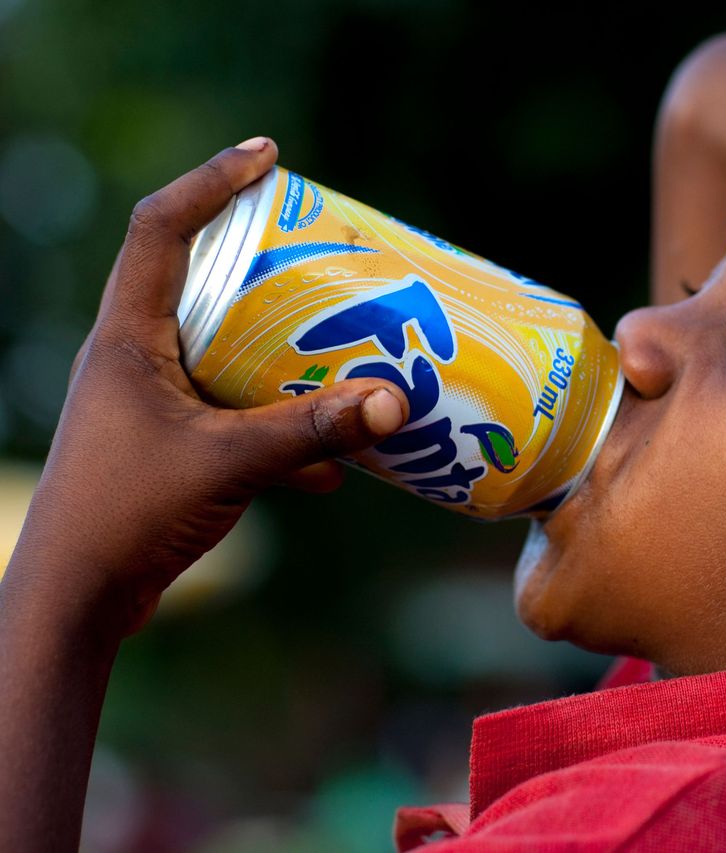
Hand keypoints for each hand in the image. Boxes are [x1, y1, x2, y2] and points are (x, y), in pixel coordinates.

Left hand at [7, 138, 408, 637]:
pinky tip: (334, 465)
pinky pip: (235, 411)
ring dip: (281, 347)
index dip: (211, 181)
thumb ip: (311, 432)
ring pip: (224, 349)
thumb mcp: (227, 463)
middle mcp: (133, 356)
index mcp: (126, 336)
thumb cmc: (127, 515)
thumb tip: (396, 401)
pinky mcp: (170, 444)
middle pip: (199, 280)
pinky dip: (283, 427)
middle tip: (326, 254)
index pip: (159, 228)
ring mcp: (151, 401)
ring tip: (343, 346)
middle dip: (265, 266)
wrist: (77, 599)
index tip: (269, 155)